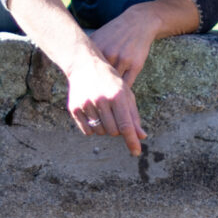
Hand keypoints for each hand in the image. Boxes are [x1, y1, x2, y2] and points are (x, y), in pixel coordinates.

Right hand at [71, 11, 158, 155]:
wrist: (84, 65)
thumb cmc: (110, 81)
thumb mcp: (125, 93)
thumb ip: (134, 115)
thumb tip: (142, 136)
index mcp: (117, 95)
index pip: (126, 125)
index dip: (132, 141)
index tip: (136, 152)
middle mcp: (102, 100)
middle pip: (114, 131)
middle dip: (117, 128)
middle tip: (114, 115)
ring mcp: (87, 104)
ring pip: (100, 132)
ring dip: (105, 128)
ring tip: (103, 112)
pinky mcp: (75, 108)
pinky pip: (87, 131)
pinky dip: (92, 128)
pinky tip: (93, 114)